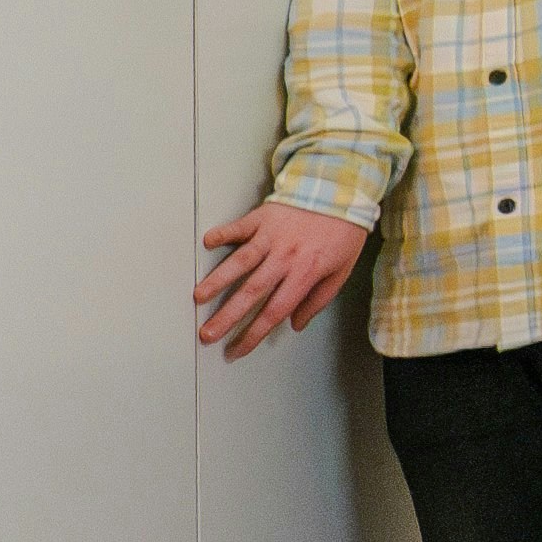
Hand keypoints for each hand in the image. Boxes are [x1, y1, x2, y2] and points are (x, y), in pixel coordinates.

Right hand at [193, 201, 370, 357]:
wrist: (342, 191)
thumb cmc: (343, 232)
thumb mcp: (341, 270)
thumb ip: (318, 299)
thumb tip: (296, 324)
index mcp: (305, 273)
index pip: (274, 311)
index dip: (254, 334)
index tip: (237, 350)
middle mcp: (284, 257)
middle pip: (251, 292)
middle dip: (227, 316)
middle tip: (206, 334)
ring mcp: (271, 236)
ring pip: (239, 261)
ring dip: (218, 280)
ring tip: (198, 297)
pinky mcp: (262, 217)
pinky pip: (238, 227)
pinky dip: (223, 233)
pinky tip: (207, 242)